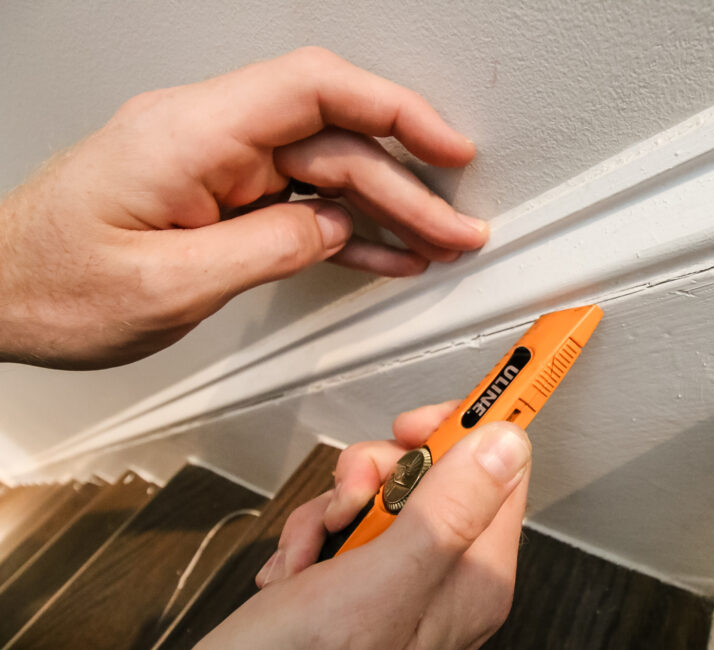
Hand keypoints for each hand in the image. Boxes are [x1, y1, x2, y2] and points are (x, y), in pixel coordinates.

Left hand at [0, 47, 486, 368]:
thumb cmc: (47, 286)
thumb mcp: (166, 286)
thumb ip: (265, 249)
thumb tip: (338, 225)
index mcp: (186, 135)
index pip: (312, 88)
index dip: (392, 107)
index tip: (446, 143)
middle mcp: (204, 137)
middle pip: (331, 140)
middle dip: (406, 183)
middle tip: (457, 228)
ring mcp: (213, 166)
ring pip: (324, 173)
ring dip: (386, 209)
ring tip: (436, 245)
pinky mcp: (216, 197)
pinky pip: (297, 204)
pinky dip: (344, 229)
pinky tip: (383, 253)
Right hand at [171, 402, 531, 649]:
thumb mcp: (380, 582)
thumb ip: (448, 512)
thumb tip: (505, 446)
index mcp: (472, 578)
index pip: (500, 469)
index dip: (465, 426)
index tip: (444, 396)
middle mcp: (446, 580)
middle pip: (432, 474)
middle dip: (375, 475)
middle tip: (350, 503)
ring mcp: (402, 583)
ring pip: (381, 495)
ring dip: (332, 512)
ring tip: (310, 559)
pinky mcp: (359, 586)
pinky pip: (347, 526)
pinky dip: (312, 539)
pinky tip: (296, 578)